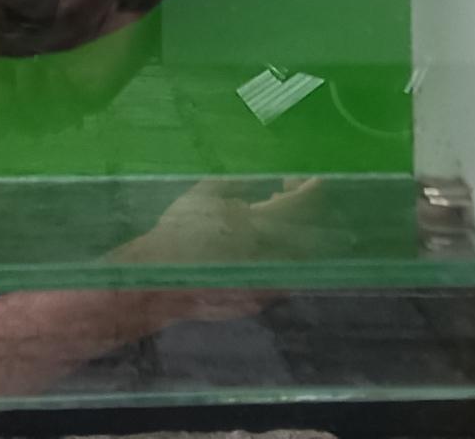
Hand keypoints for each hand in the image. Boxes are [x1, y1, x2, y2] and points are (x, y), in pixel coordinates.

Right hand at [116, 177, 326, 267]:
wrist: (160, 280)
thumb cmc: (179, 232)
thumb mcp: (204, 193)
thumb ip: (238, 182)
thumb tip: (262, 177)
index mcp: (262, 225)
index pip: (306, 203)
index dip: (311, 186)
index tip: (298, 177)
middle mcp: (274, 255)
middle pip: (314, 228)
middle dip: (304, 205)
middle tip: (283, 191)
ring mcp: (271, 280)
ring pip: (304, 252)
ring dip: (295, 229)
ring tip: (270, 214)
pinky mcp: (264, 297)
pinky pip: (287, 270)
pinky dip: (283, 251)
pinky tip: (259, 242)